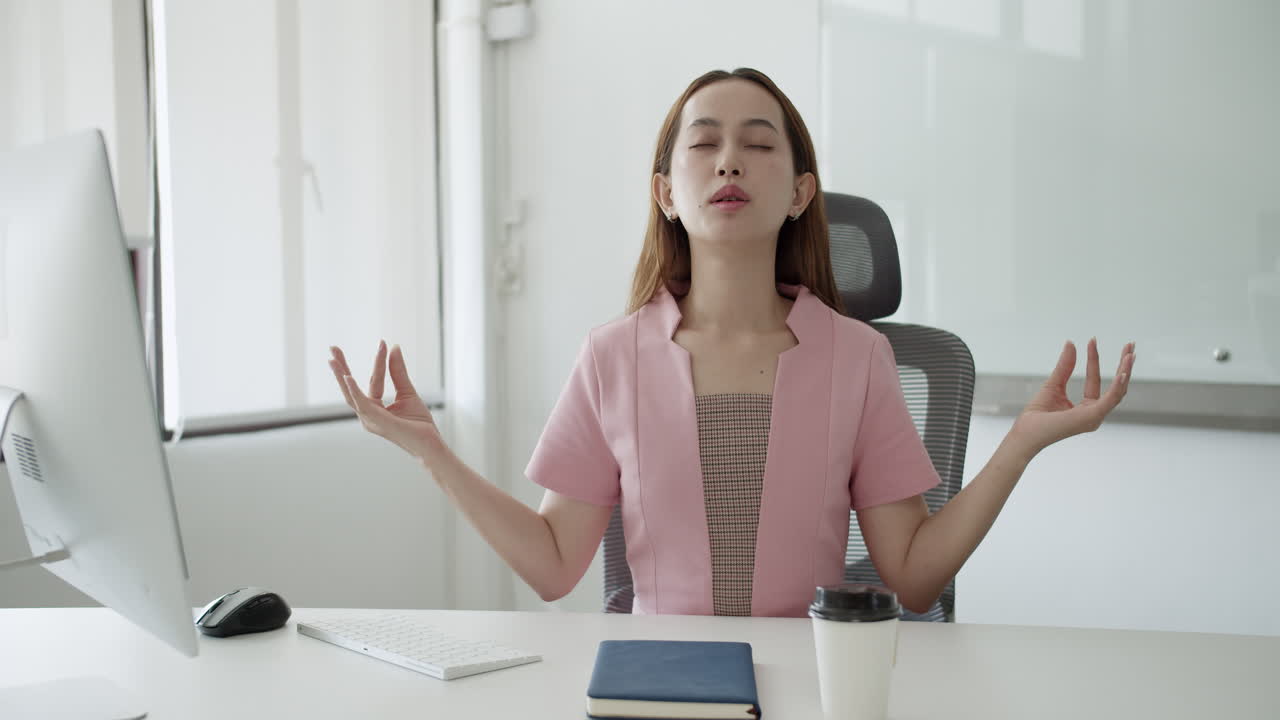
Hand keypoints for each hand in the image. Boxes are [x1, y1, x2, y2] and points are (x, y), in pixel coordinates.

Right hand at [329, 341, 444, 462]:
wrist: (431, 444)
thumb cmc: (419, 423)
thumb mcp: (407, 391)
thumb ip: (398, 371)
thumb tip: (393, 347)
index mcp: (374, 409)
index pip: (374, 380)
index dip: (379, 361)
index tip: (383, 342)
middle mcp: (368, 415)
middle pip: (350, 388)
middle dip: (341, 368)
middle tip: (333, 348)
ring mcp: (370, 420)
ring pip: (352, 395)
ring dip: (342, 376)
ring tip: (333, 358)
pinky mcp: (378, 422)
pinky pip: (362, 404)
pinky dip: (354, 390)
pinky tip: (347, 377)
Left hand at [1010, 338, 1135, 456]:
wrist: (1026, 432)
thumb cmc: (1037, 415)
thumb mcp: (1054, 384)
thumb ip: (1065, 366)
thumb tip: (1071, 343)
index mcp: (1086, 407)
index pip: (1094, 379)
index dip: (1094, 359)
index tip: (1092, 340)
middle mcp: (1094, 413)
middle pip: (1115, 387)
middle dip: (1124, 365)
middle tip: (1131, 345)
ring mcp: (1095, 417)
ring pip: (1118, 392)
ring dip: (1125, 372)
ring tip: (1130, 353)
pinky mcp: (1092, 417)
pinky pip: (1110, 400)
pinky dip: (1118, 386)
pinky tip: (1122, 372)